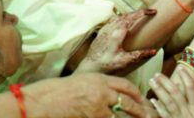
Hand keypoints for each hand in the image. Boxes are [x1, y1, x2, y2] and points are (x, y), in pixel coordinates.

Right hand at [23, 73, 156, 117]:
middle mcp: (102, 91)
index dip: (137, 93)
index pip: (126, 85)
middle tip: (150, 115)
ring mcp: (98, 106)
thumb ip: (99, 86)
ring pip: (121, 114)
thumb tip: (111, 94)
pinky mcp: (92, 116)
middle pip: (128, 100)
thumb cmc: (59, 91)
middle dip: (140, 109)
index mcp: (100, 79)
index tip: (144, 99)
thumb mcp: (82, 81)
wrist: (43, 100)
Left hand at [77, 9, 157, 74]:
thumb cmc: (106, 65)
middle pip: (127, 14)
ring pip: (120, 16)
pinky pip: (114, 20)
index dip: (144, 13)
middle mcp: (111, 28)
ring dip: (131, 14)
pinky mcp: (102, 32)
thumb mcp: (124, 61)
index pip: (133, 17)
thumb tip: (154, 51)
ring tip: (140, 16)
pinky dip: (123, 17)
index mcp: (117, 32)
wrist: (89, 67)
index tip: (153, 11)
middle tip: (149, 13)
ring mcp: (105, 29)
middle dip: (139, 12)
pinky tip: (126, 22)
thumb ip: (139, 55)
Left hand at [149, 68, 193, 116]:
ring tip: (152, 82)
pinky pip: (164, 116)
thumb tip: (192, 93)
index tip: (181, 68)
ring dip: (159, 91)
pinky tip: (153, 100)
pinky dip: (158, 108)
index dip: (186, 78)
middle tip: (157, 74)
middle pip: (176, 94)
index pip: (192, 90)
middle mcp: (188, 113)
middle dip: (166, 83)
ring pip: (168, 103)